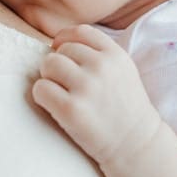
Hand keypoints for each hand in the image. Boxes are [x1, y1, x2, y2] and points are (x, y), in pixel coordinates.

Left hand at [32, 24, 161, 164]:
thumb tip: (57, 43)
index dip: (65, 40)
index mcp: (115, 54)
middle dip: (58, 65)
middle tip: (66, 85)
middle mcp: (101, 66)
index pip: (80, 32)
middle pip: (61, 50)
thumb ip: (98, 53)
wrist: (135, 145)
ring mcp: (86, 87)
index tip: (62, 52)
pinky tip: (54, 105)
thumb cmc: (124, 108)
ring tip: (60, 94)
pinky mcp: (71, 109)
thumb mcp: (123, 70)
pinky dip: (42, 96)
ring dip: (48, 78)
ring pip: (47, 65)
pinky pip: (40, 89)